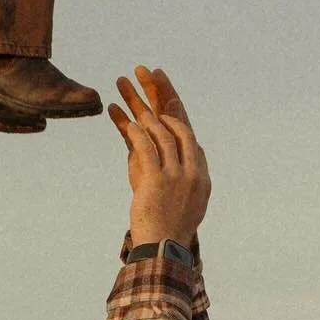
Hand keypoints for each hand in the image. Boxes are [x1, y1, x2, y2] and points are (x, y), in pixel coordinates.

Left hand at [108, 66, 210, 248]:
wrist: (164, 250)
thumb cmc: (168, 227)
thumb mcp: (177, 198)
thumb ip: (173, 173)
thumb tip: (165, 155)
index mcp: (201, 174)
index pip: (188, 132)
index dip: (174, 107)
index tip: (160, 89)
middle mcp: (193, 171)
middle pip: (177, 122)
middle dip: (160, 92)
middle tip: (147, 70)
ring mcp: (177, 175)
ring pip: (159, 131)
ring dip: (140, 105)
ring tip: (124, 85)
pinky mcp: (157, 181)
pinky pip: (144, 146)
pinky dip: (130, 127)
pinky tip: (118, 112)